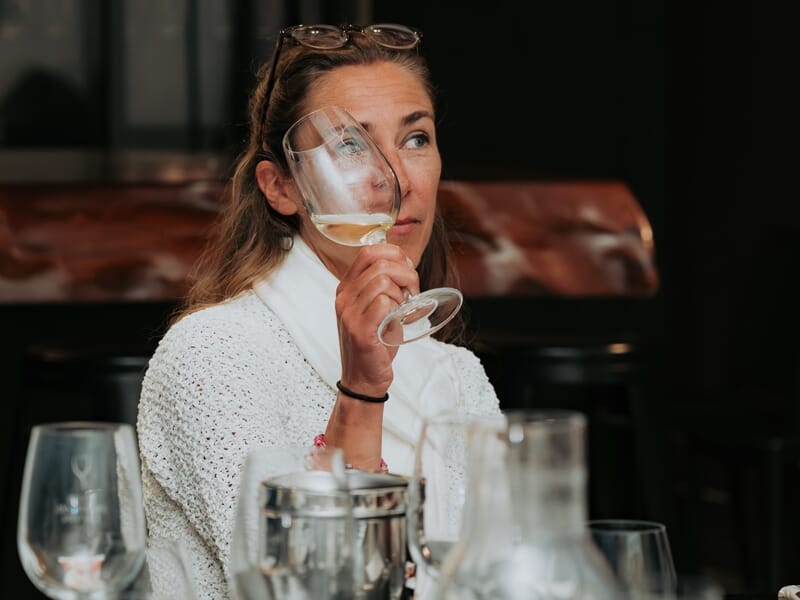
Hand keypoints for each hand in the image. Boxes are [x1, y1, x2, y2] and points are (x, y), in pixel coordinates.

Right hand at [335, 242, 418, 394]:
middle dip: (406, 273)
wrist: (364, 378)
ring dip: (402, 293)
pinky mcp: (360, 330)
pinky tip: (399, 320)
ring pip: (383, 282)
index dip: (394, 254)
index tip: (408, 268)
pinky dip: (399, 309)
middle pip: (379, 263)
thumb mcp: (376, 308)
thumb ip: (383, 286)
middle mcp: (344, 297)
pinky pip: (384, 303)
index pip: (368, 252)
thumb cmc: (375, 342)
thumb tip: (405, 263)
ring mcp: (349, 313)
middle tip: (413, 291)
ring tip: (404, 308)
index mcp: (346, 288)